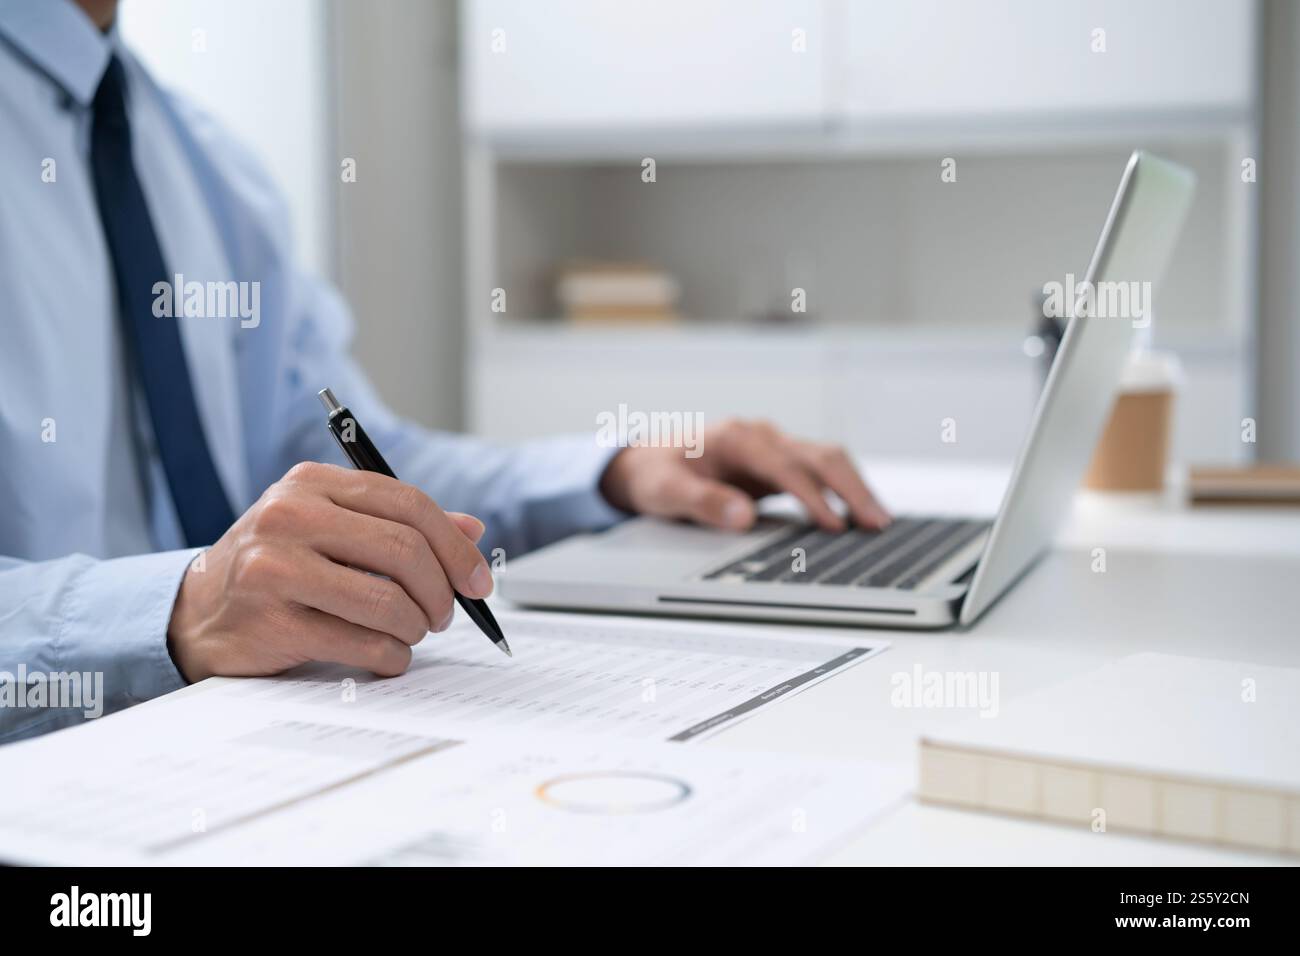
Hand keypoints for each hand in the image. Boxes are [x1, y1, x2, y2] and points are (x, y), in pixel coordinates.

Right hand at [167, 462, 492, 681]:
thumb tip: (472, 530)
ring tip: (410, 634)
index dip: (454, 547)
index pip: (408, 504)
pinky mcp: (272, 623)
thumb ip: (397, 526)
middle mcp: (289, 516)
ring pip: (388, 602)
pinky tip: (386, 656)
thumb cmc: (276, 570)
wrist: (193, 616)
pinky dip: (390, 656)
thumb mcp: (329, 530)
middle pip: (404, 551)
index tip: (478, 581)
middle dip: (441, 592)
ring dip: (416, 628)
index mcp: (311, 484)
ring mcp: (275, 568)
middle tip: (445, 616)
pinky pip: (363, 643)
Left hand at [599, 419, 889, 532]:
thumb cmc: (654, 474)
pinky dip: (843, 491)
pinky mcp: (777, 464)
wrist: (645, 461)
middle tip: (876, 523)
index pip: (784, 465)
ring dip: (855, 487)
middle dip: (851, 488)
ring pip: (826, 460)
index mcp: (736, 437)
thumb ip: (702, 503)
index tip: (833, 524)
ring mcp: (772, 448)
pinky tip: (860, 515)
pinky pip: (819, 473)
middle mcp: (761, 436)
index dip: (811, 495)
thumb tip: (742, 517)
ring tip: (880, 521)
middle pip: (819, 455)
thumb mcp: (665, 491)